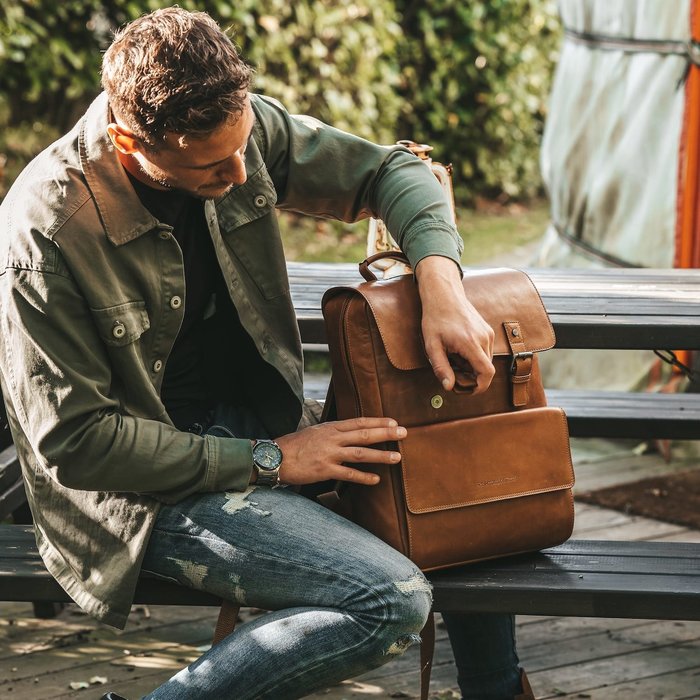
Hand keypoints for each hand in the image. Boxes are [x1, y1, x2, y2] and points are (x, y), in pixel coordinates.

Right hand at [275, 417, 404, 485]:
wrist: (275, 457)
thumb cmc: (294, 445)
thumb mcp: (315, 431)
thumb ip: (333, 432)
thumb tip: (349, 432)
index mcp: (330, 427)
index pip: (359, 422)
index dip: (377, 421)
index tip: (393, 421)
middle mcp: (332, 439)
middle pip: (364, 434)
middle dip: (386, 433)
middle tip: (403, 433)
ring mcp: (329, 454)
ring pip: (360, 453)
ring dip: (381, 455)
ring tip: (397, 457)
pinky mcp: (325, 470)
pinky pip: (348, 474)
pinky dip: (363, 477)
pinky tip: (376, 479)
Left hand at [415, 255, 494, 393]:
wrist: (444, 294)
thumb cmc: (435, 318)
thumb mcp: (432, 345)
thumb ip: (441, 367)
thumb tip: (449, 386)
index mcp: (470, 343)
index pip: (487, 373)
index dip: (480, 386)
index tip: (469, 390)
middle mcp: (484, 338)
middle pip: (486, 369)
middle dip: (472, 377)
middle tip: (454, 374)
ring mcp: (488, 333)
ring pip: (487, 360)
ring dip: (473, 366)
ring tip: (454, 359)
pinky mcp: (487, 330)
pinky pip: (486, 350)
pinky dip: (475, 356)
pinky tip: (459, 351)